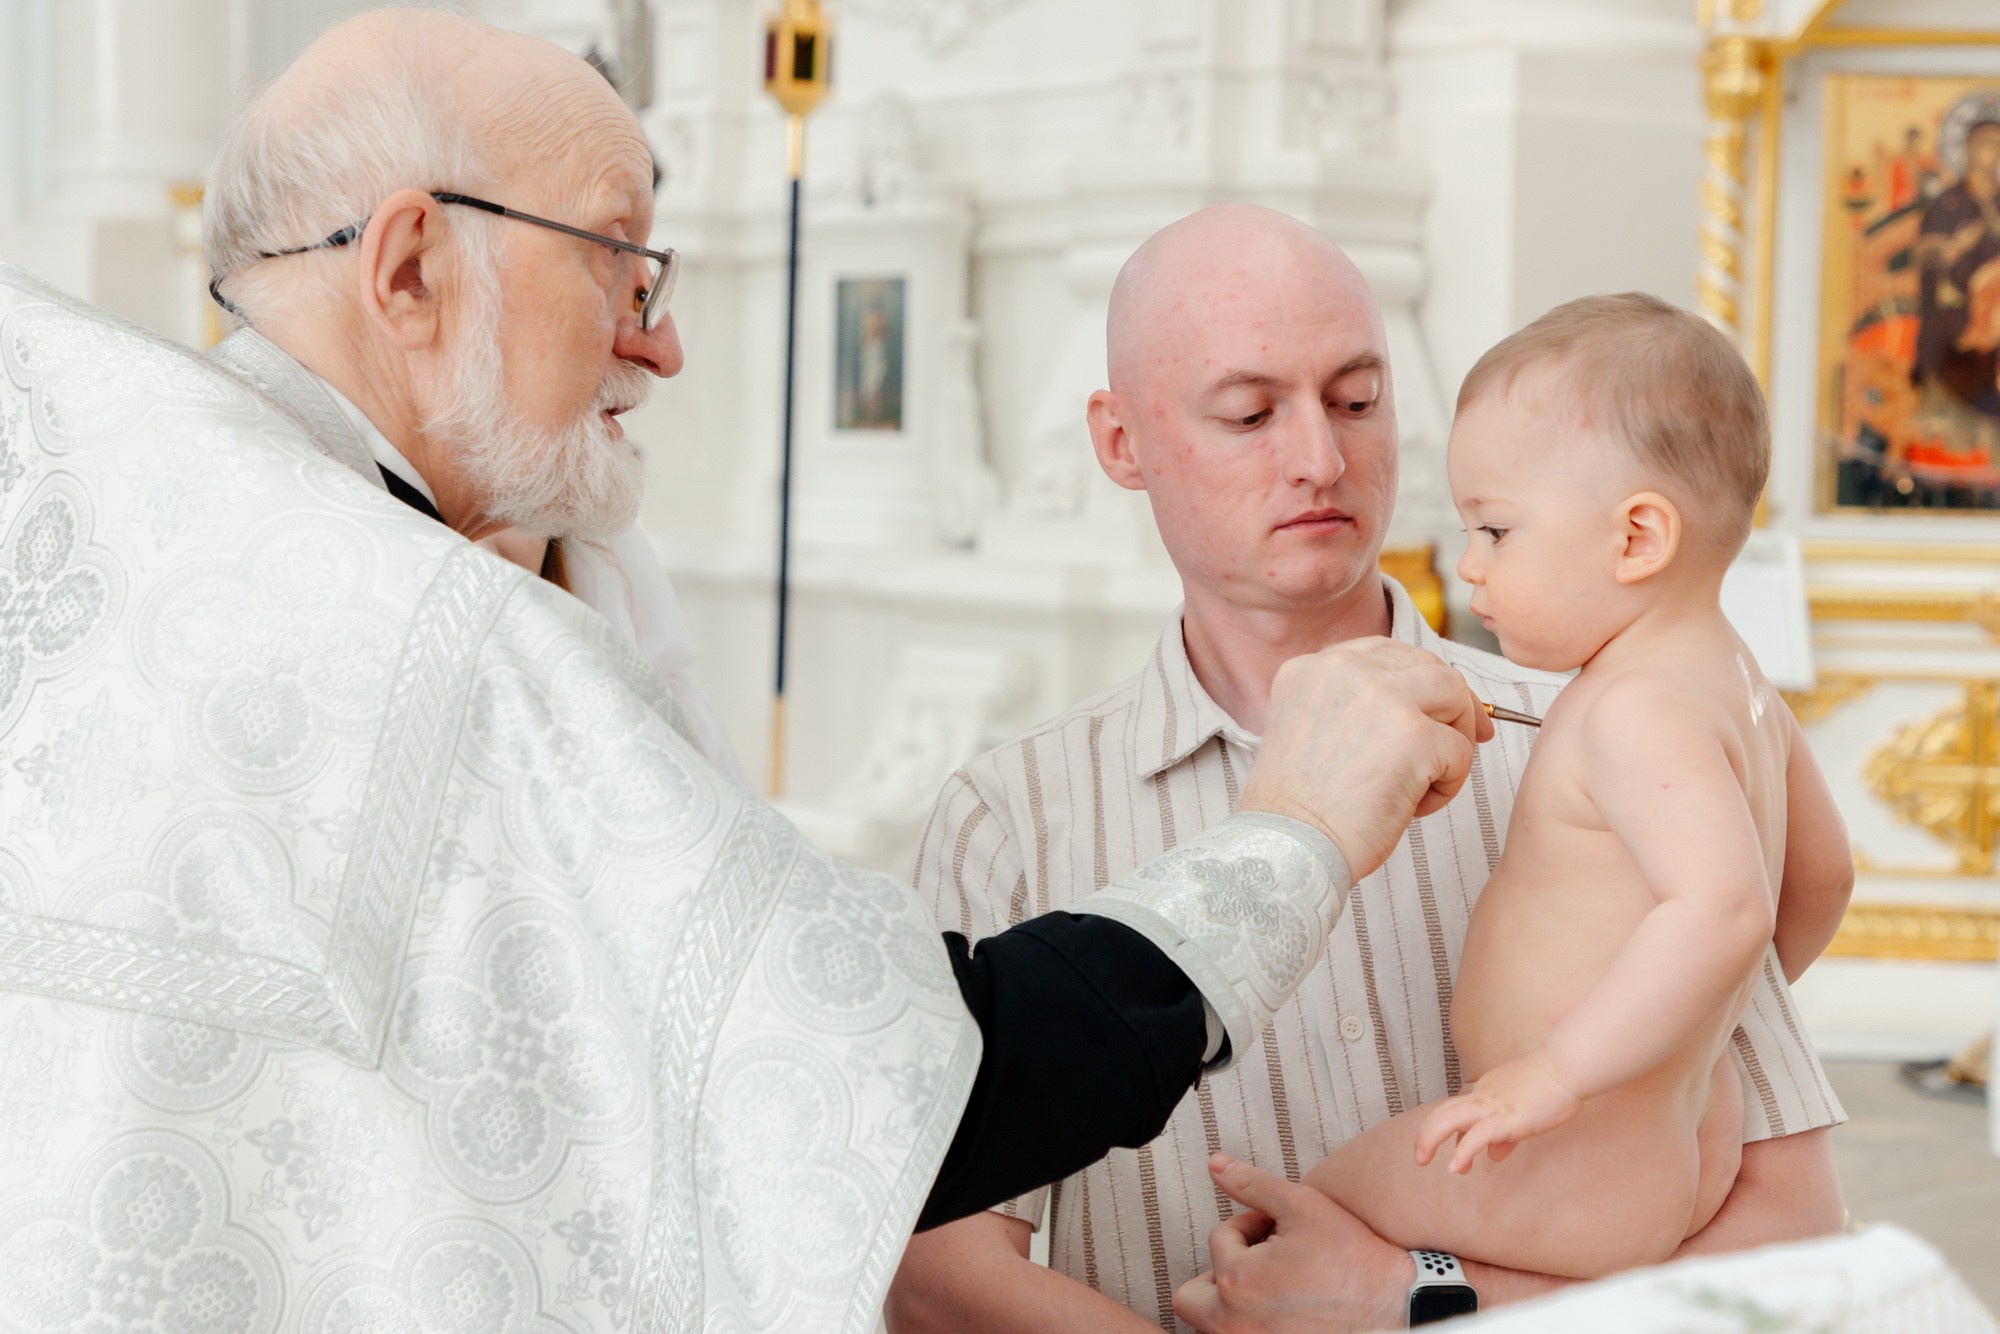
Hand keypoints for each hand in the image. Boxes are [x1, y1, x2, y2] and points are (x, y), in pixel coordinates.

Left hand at [1173, 1153, 1409, 1333]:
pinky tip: (1285, 1307)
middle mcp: (1235, 1324)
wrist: (1399, 1309)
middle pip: (1191, 1296)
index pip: (1220, 1240)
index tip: (1278, 1227)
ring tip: (1271, 1284)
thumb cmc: (1354, 1261)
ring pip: (1214, 1323)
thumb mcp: (1302, 1207)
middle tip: (1256, 1262)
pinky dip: (1252, 1322)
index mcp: (1237, 1282)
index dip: (1250, 1224)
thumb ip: (1252, 1184)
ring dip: (1231, 1300)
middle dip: (1219, 1272)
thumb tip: (1214, 1163)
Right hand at [1239, 637, 1490, 878]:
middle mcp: (1345, 669)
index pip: (1386, 653)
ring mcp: (1383, 697)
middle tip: (1457, 744)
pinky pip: (1461, 750)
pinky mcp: (1415, 734)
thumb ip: (1351, 706)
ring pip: (1454, 694)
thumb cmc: (1298, 810)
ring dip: (1456, 737)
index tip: (1429, 713)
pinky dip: (1450, 783)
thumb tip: (1423, 706)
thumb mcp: (1309, 730)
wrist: (1289, 847)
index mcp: (1312, 668)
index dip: (1416, 683)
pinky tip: (1416, 807)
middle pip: (1428, 665)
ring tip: (1428, 780)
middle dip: (1451, 705)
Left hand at [1415, 1050, 1583, 1173]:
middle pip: (1442, 1112)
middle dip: (1425, 1135)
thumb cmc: (1554, 1085)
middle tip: (1420, 1158)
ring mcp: (1494, 1106)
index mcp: (1488, 1091)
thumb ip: (1507, 1133)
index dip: (1448, 1133)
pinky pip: (1478, 1135)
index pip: (1457, 1111)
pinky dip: (1463, 1151)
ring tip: (1422, 1160)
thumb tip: (1494, 1154)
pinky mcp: (1509, 1118)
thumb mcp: (1524, 1108)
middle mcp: (1484, 1096)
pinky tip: (1455, 1166)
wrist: (1569, 1066)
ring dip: (1430, 1140)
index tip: (1453, 1155)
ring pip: (1449, 1119)